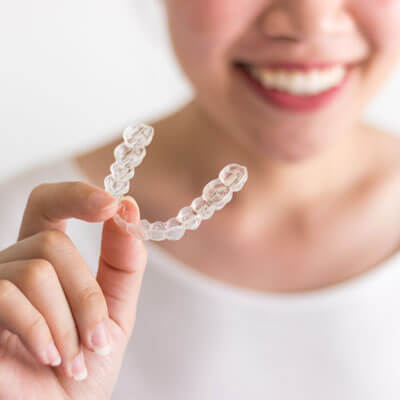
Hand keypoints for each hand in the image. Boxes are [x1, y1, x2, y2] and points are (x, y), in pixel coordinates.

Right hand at [0, 181, 146, 399]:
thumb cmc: (82, 367)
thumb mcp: (115, 312)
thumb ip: (123, 263)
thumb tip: (129, 208)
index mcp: (45, 260)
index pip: (48, 205)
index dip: (76, 195)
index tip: (112, 205)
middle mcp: (12, 266)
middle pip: (53, 245)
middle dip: (86, 296)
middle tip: (97, 340)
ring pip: (36, 271)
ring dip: (68, 323)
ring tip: (70, 359)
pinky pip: (6, 294)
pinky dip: (39, 329)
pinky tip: (48, 356)